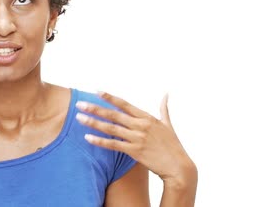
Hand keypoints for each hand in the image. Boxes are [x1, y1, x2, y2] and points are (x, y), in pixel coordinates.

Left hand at [75, 92, 196, 186]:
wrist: (178, 167)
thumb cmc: (173, 145)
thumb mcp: (168, 124)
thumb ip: (164, 109)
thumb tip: (166, 94)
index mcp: (147, 117)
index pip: (124, 104)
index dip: (109, 97)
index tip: (97, 91)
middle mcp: (140, 125)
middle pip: (113, 114)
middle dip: (95, 108)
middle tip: (79, 104)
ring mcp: (137, 138)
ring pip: (110, 128)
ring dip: (93, 122)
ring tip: (79, 118)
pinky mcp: (134, 151)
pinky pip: (113, 145)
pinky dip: (100, 141)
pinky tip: (88, 138)